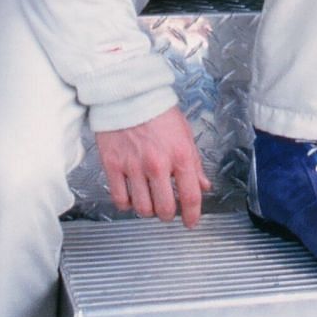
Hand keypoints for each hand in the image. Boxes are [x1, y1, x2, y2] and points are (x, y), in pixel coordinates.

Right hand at [93, 105, 211, 226]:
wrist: (128, 94)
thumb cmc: (158, 111)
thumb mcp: (185, 134)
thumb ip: (194, 164)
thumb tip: (203, 185)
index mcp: (180, 156)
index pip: (190, 196)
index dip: (192, 216)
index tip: (191, 222)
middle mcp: (157, 165)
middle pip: (164, 208)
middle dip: (168, 215)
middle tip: (167, 211)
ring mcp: (133, 167)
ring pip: (142, 208)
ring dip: (148, 210)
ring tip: (149, 202)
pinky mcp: (113, 166)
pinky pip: (120, 199)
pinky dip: (126, 204)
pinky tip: (131, 197)